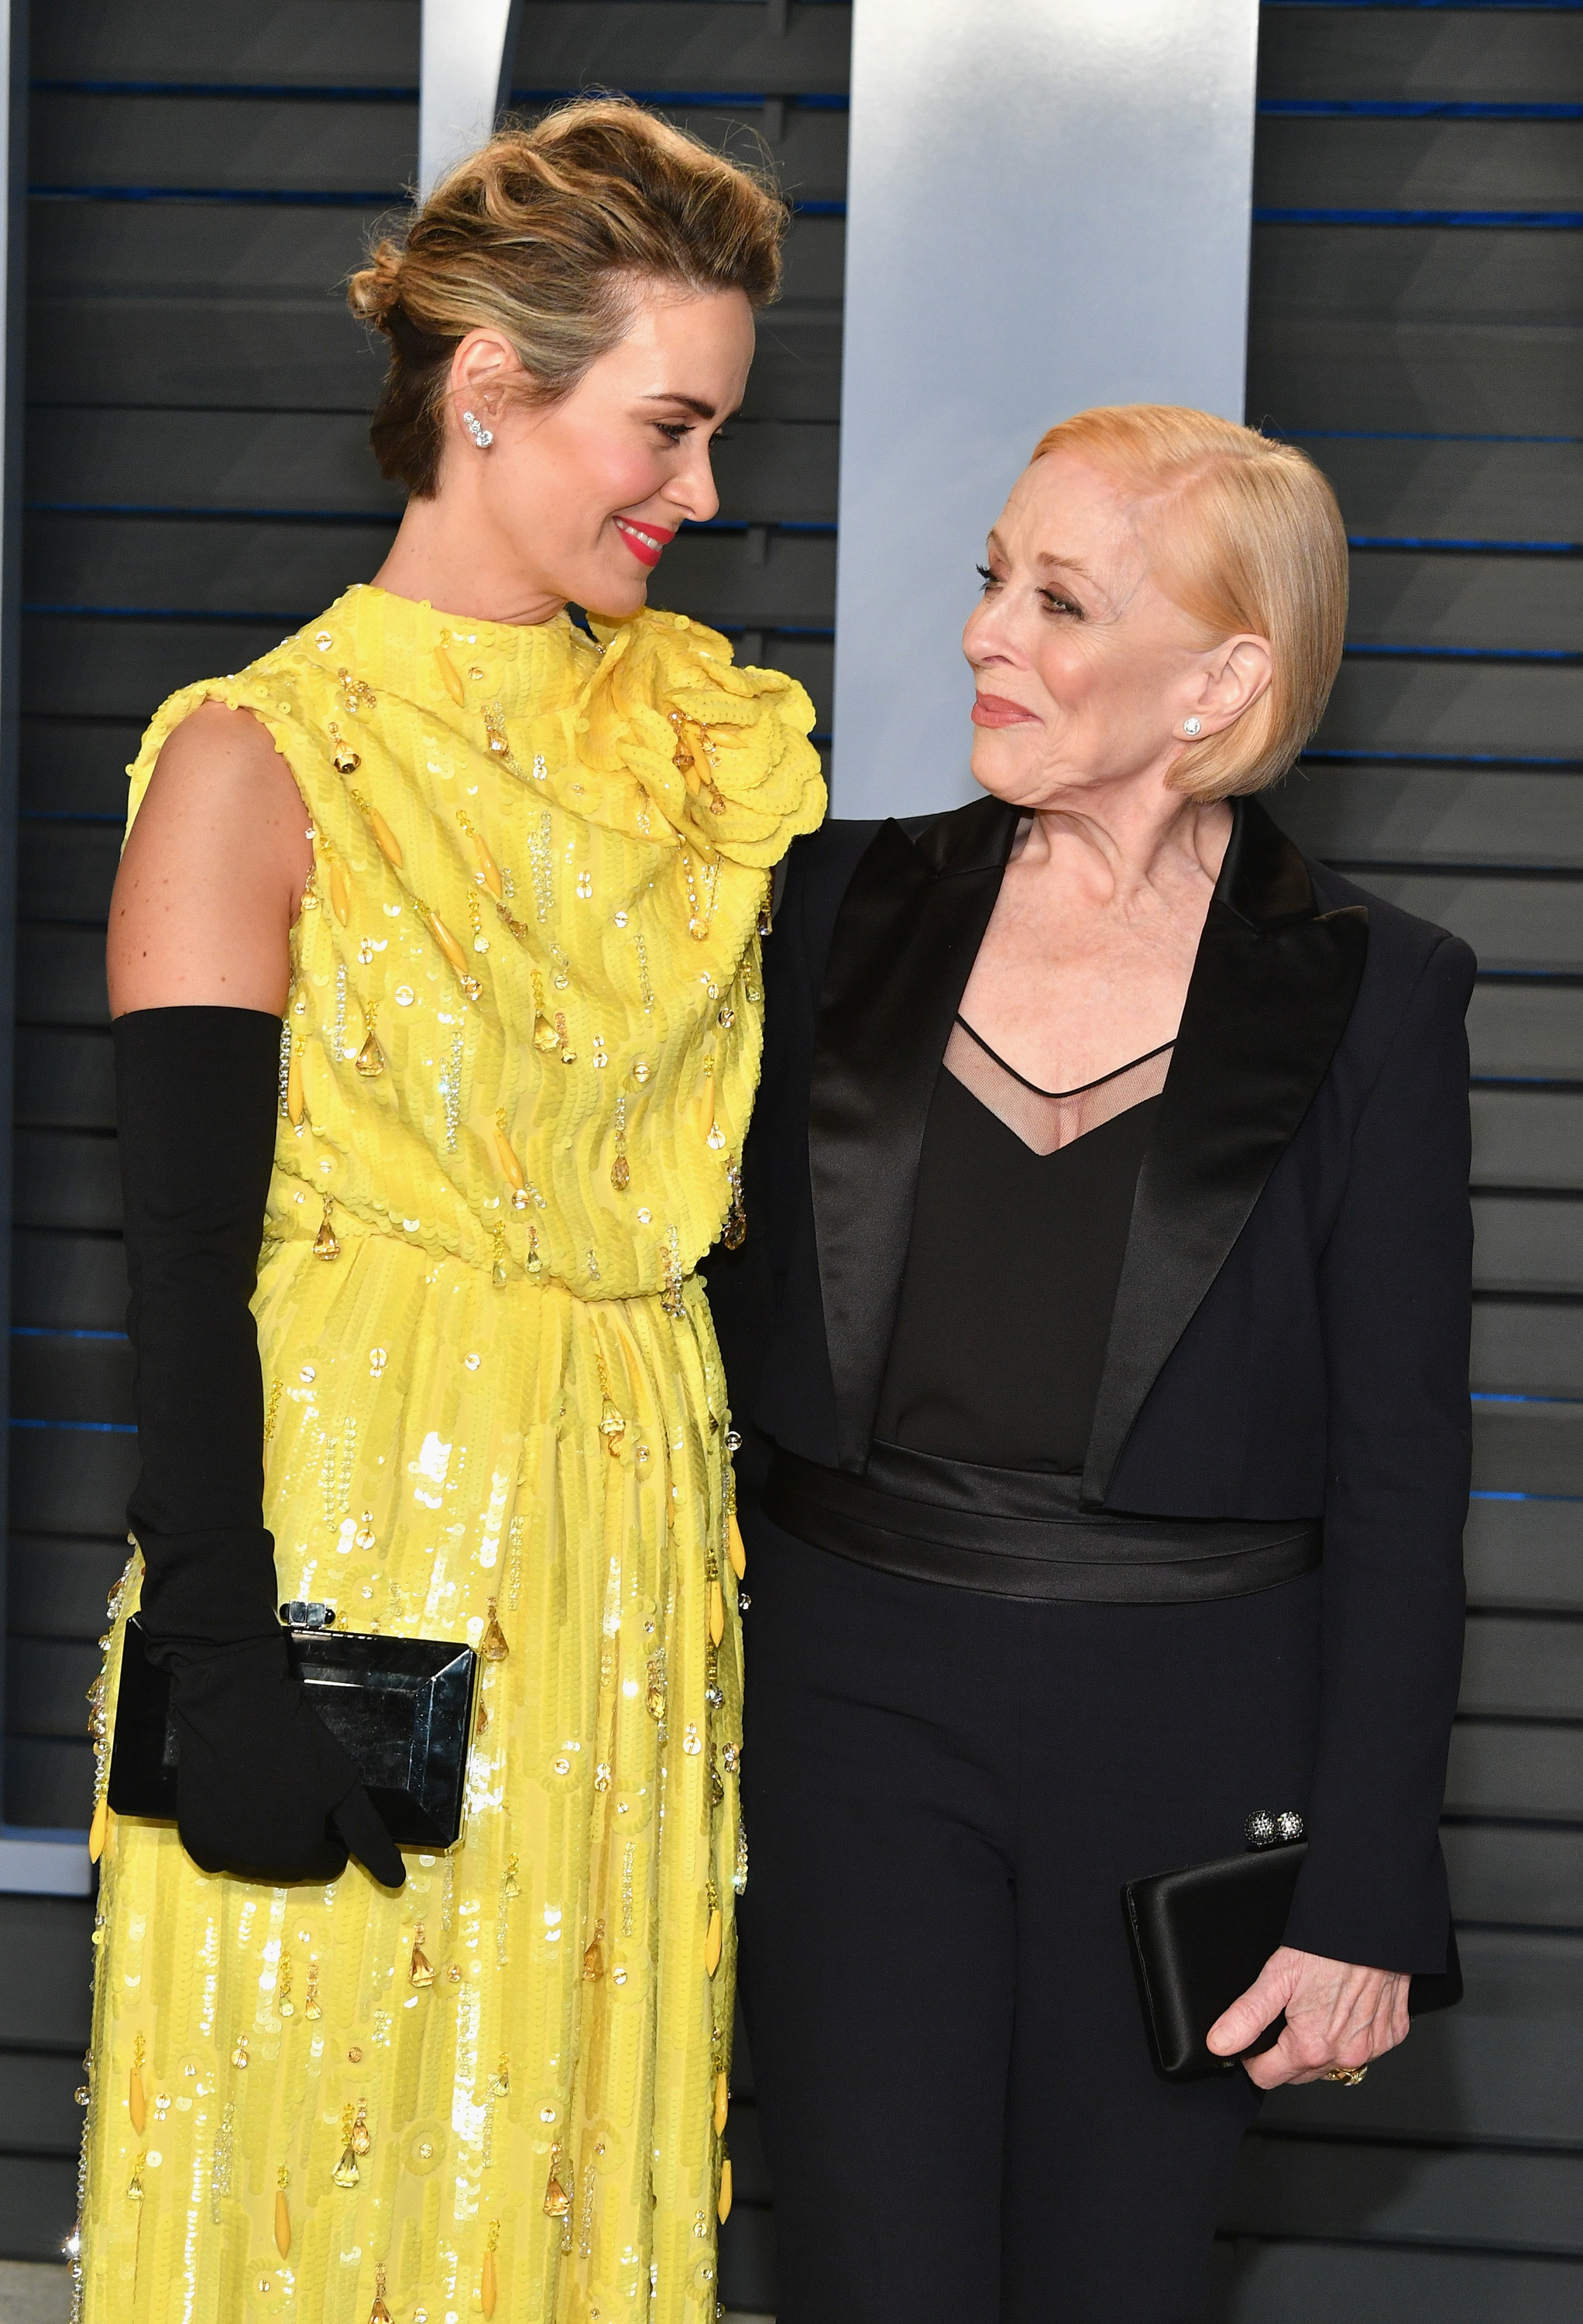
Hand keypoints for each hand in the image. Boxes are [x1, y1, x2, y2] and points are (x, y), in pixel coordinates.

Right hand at [169, 1632, 404, 1888]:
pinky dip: (232, 1835)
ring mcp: (221, 1854)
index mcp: (296, 1858)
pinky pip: (220, 1851)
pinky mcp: (193, 1837)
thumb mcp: (344, 1786)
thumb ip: (368, 1836)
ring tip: (269, 1794)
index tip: (324, 1803)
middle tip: (298, 1795)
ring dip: (266, 1837)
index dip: (332, 1835)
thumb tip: (396, 1881)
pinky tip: (238, 1803)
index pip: (327, 1864)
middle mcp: (257, 1868)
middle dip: (300, 1838)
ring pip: (256, 1859)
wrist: (233, 1709)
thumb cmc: (296, 1745)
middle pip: (291, 1864)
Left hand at [1206, 1944, 1408, 2087]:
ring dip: (1320, 2047)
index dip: (1253, 2058)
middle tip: (1287, 2014)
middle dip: (1285, 2054)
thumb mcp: (1277, 1976)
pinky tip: (1346, 2007)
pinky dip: (1352, 2034)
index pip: (1267, 2077)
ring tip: (1317, 2008)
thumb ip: (1246, 2016)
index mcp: (1311, 2047)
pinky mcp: (1392, 2036)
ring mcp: (1372, 2049)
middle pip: (1300, 2074)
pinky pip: (1365, 2048)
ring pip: (1333, 2065)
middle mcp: (1344, 2056)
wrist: (1375, 1926)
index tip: (1254, 2040)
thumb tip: (1219, 2044)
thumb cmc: (1329, 1947)